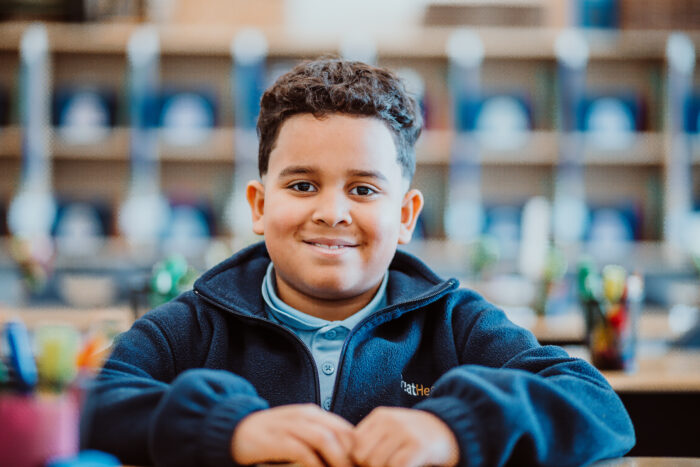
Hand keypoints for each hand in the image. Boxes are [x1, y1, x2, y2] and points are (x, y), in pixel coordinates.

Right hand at [231, 403, 353, 466]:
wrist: (235, 430)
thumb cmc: (271, 435)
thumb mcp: (298, 430)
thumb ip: (319, 437)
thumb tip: (345, 455)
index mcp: (313, 413)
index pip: (346, 429)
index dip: (357, 450)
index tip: (360, 465)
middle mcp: (305, 415)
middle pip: (340, 433)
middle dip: (350, 456)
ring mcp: (290, 425)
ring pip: (324, 439)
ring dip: (337, 460)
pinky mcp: (276, 439)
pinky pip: (302, 451)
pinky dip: (314, 465)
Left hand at [352, 407, 458, 466]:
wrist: (452, 430)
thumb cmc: (417, 436)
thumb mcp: (392, 430)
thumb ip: (372, 440)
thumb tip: (347, 458)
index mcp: (379, 417)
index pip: (353, 443)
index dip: (358, 460)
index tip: (369, 464)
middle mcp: (390, 421)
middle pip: (362, 455)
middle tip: (386, 466)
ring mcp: (404, 432)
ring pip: (376, 463)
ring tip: (397, 466)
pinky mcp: (418, 446)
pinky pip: (396, 466)